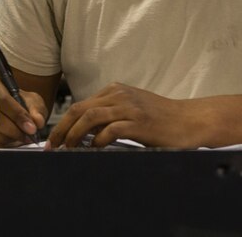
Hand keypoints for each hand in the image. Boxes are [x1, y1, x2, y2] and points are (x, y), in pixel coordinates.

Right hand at [0, 76, 47, 146]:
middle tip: (27, 137)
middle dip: (14, 131)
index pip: (3, 100)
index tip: (31, 128)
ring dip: (7, 139)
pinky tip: (7, 141)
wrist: (3, 108)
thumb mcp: (30, 100)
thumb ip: (36, 108)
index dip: (18, 116)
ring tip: (18, 138)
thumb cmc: (16, 102)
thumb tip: (37, 121)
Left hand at [47, 82, 189, 148]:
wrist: (189, 121)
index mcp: (116, 91)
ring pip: (90, 117)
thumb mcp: (132, 110)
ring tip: (68, 150)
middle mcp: (119, 95)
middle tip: (52, 148)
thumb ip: (110, 116)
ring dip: (74, 135)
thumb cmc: (161, 119)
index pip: (80, 105)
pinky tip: (95, 149)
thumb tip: (86, 134)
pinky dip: (98, 141)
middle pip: (80, 109)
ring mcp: (129, 107)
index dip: (63, 123)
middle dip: (62, 129)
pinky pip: (111, 129)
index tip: (54, 141)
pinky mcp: (139, 122)